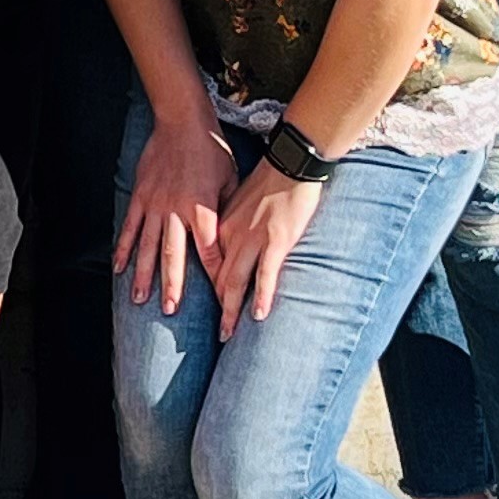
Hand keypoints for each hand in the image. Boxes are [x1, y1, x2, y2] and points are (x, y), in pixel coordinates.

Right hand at [116, 110, 238, 315]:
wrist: (182, 121)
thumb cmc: (212, 151)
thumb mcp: (230, 180)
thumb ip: (227, 211)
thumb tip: (231, 239)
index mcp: (203, 209)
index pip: (210, 251)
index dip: (214, 275)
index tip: (219, 298)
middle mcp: (176, 211)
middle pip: (174, 256)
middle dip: (173, 285)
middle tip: (170, 311)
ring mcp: (155, 204)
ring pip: (148, 246)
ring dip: (144, 274)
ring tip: (140, 300)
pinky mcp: (141, 196)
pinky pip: (131, 227)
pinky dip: (124, 248)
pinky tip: (119, 268)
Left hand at [206, 158, 320, 337]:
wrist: (288, 163)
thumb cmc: (267, 182)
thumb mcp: (239, 202)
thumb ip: (231, 224)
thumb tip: (227, 244)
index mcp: (222, 226)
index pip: (211, 265)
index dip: (210, 290)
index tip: (210, 310)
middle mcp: (232, 235)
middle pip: (219, 279)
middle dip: (219, 310)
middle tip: (220, 335)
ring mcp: (253, 239)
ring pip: (236, 281)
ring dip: (232, 311)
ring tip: (230, 333)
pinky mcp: (276, 241)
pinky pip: (265, 274)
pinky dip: (260, 296)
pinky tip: (258, 315)